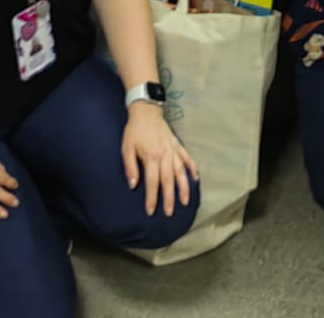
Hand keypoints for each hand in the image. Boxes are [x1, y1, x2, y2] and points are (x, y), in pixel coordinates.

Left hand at [121, 104, 198, 218]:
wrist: (146, 111)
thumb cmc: (134, 131)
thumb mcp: (126, 148)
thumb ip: (130, 167)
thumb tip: (133, 185)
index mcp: (151, 157)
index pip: (152, 182)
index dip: (152, 198)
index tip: (151, 211)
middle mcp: (165, 155)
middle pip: (168, 180)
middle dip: (169, 198)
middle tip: (169, 212)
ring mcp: (173, 150)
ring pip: (181, 172)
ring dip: (184, 187)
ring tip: (186, 201)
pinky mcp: (178, 145)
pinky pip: (187, 158)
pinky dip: (192, 168)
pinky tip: (196, 178)